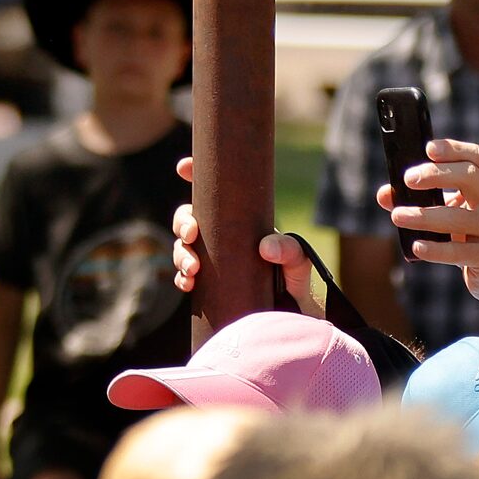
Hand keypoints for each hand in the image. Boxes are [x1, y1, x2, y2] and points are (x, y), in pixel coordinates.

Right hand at [170, 157, 322, 318]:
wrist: (292, 311)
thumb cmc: (296, 278)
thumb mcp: (298, 260)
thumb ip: (289, 250)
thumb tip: (265, 248)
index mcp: (238, 222)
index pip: (213, 193)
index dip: (194, 175)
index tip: (183, 167)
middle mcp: (221, 237)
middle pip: (188, 218)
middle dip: (182, 223)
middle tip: (190, 234)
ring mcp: (212, 260)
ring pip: (182, 248)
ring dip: (180, 254)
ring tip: (193, 269)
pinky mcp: (208, 285)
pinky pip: (185, 276)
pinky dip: (181, 278)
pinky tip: (187, 283)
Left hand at [380, 139, 478, 307]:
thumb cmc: (477, 236)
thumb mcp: (457, 213)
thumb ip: (424, 201)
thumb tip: (384, 196)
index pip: (477, 157)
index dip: (453, 149)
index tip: (428, 149)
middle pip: (470, 177)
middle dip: (436, 175)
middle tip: (408, 180)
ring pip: (459, 218)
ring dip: (424, 216)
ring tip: (397, 216)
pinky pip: (459, 252)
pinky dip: (435, 249)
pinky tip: (417, 246)